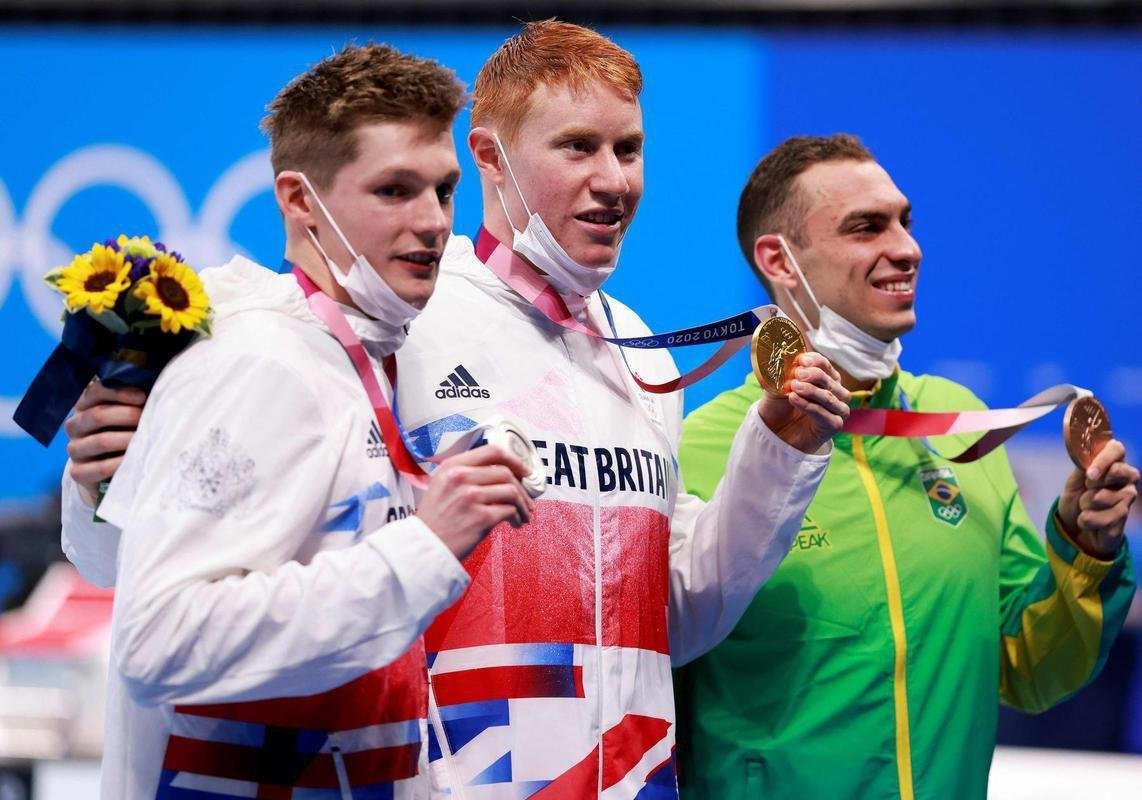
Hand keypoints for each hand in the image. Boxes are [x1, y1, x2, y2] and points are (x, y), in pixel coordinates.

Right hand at [64, 380, 147, 505]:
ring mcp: (75, 449)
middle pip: (98, 415)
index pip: (96, 391)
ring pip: (101, 441)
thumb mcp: (126, 413)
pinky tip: (135, 461)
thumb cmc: (123, 432)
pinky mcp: (78, 472)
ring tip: (146, 440)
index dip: (119, 393)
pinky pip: (99, 468)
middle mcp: (75, 425)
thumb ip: (134, 401)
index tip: (142, 397)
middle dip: (127, 416)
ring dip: (127, 440)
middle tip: (146, 419)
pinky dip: (120, 464)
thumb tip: (157, 390)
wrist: (106, 469)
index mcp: (85, 405)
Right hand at [417, 444, 536, 560]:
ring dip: (523, 504)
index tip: (523, 469)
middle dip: (521, 487)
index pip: (492, 451)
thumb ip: (466, 474)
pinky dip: (518, 517)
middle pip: (506, 472)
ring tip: (524, 514)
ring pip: (511, 491)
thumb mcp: (442, 485)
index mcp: (452, 466)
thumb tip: (502, 474)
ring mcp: (471, 496)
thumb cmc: (435, 520)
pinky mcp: (481, 517)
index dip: (513, 460)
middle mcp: (461, 477)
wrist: (424, 546)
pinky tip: (516, 523)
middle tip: (526, 498)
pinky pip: (510, 510)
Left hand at [757, 352, 849, 453]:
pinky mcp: (834, 425)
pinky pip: (826, 415)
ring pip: (830, 397)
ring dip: (812, 391)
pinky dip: (810, 406)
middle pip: (831, 380)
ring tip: (794, 387)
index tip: (800, 360)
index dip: (815, 361)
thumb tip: (785, 357)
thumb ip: (783, 372)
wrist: (774, 431)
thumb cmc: (780, 405)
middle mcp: (836, 392)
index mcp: (826, 378)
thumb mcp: (778, 384)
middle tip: (797, 374)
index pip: (825, 365)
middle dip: (814, 375)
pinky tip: (795, 399)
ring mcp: (837, 410)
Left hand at [1057, 439, 1138, 558]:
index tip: (1089, 474)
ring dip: (1086, 504)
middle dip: (1094, 483)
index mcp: (1113, 463)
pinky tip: (1087, 520)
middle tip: (1086, 488)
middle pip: (1118, 472)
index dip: (1104, 459)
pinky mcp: (1123, 519)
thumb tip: (1087, 457)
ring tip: (1084, 507)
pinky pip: (1105, 519)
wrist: (1073, 525)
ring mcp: (1127, 499)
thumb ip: (1083, 468)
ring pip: (1106, 497)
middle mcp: (1126, 479)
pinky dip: (1088, 520)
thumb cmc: (1076, 497)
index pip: (1117, 449)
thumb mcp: (1074, 481)